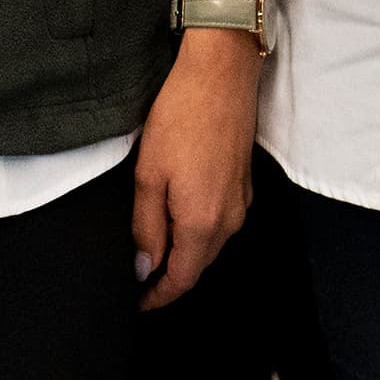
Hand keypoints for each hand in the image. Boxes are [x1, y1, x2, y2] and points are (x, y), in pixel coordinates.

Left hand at [129, 28, 258, 308]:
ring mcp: (241, 202)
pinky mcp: (243, 184)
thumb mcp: (149, 175)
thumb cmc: (180, 118)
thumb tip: (145, 268)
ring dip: (183, 254)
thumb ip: (146, 227)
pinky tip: (177, 219)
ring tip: (152, 252)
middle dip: (168, 278)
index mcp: (203, 224)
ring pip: (209, 245)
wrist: (221, 74)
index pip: (181, 280)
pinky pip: (219, 222)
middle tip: (136, 280)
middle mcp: (229, 221)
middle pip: (197, 265)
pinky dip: (197, 232)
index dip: (157, 297)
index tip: (135, 305)